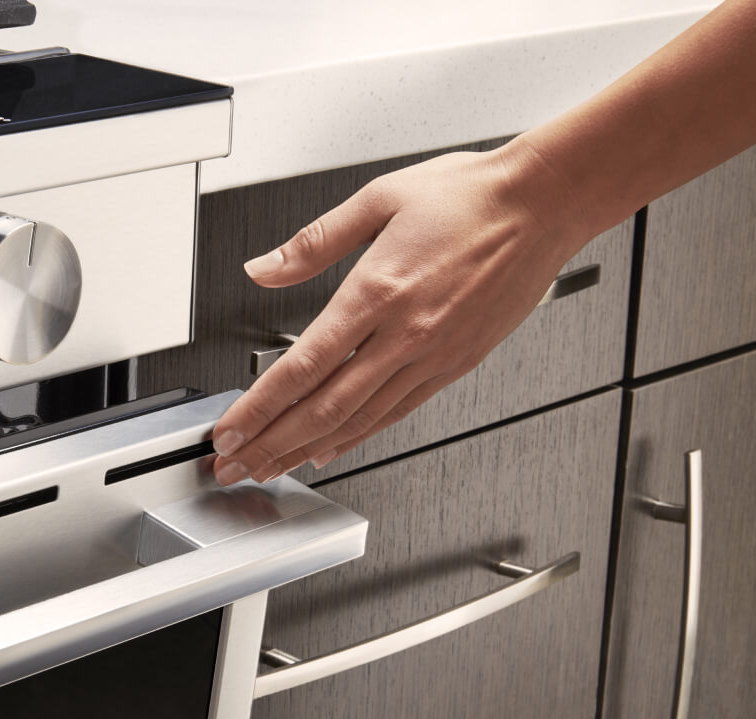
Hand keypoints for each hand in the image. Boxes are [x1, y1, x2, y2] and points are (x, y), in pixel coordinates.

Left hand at [210, 143, 586, 484]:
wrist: (545, 202)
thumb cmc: (469, 195)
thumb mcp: (378, 199)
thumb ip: (313, 242)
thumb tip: (262, 269)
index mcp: (376, 291)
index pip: (301, 366)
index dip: (258, 408)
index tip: (228, 431)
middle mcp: (405, 333)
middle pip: (322, 407)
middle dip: (270, 443)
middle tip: (232, 465)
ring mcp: (433, 355)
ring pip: (357, 419)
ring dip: (305, 449)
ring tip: (268, 467)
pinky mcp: (456, 364)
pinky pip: (396, 411)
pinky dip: (356, 437)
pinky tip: (328, 448)